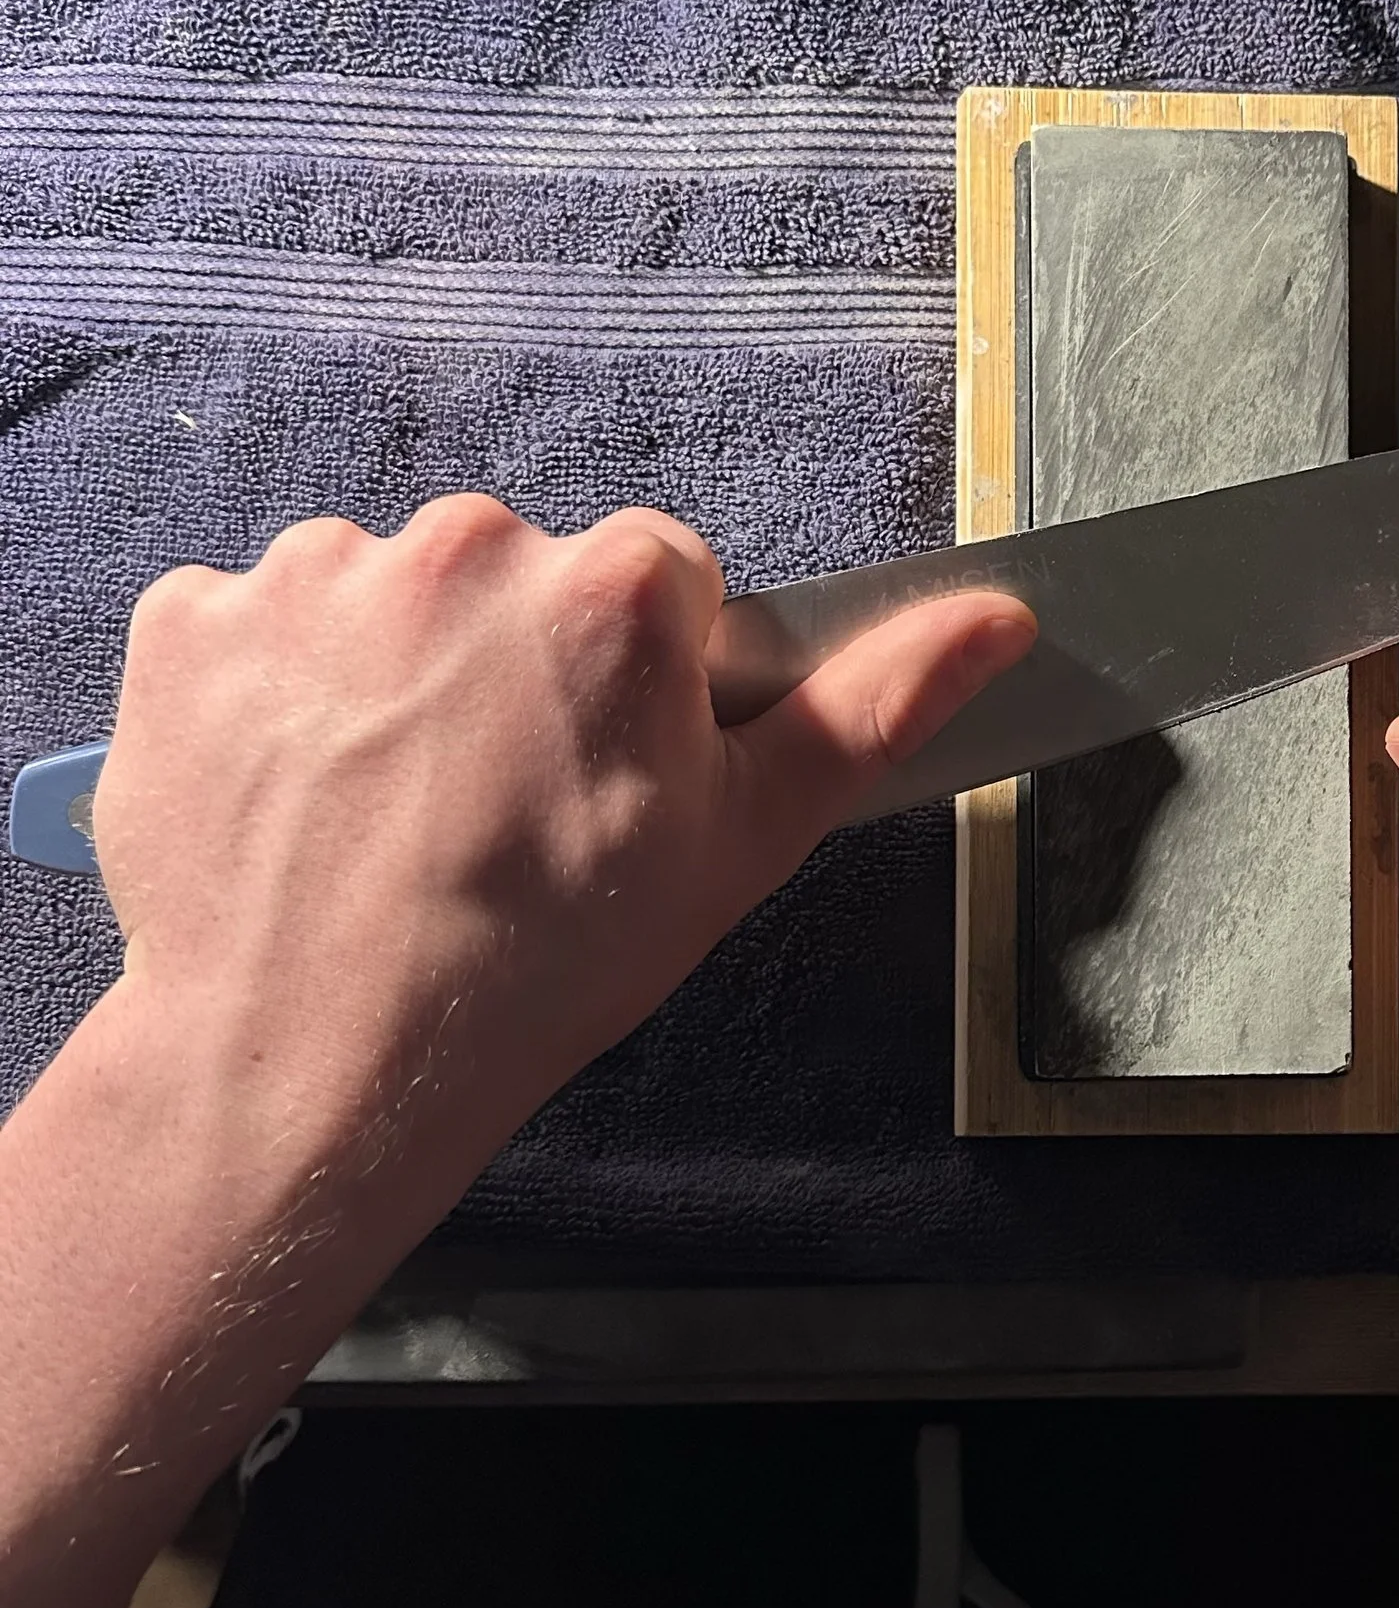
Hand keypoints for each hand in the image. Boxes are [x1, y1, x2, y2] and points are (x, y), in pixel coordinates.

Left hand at [95, 499, 1031, 1170]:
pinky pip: (252, 620)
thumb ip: (869, 708)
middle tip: (492, 812)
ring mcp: (315, 575)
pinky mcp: (192, 617)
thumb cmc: (536, 967)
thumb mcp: (739, 847)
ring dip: (388, 674)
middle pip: (519, 577)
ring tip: (384, 814)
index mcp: (616, 589)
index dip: (638, 686)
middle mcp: (465, 544)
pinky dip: (268, 692)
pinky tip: (290, 795)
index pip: (656, 583)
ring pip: (386, 595)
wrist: (309, 1063)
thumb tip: (998, 614)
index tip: (600, 779)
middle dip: (512, 666)